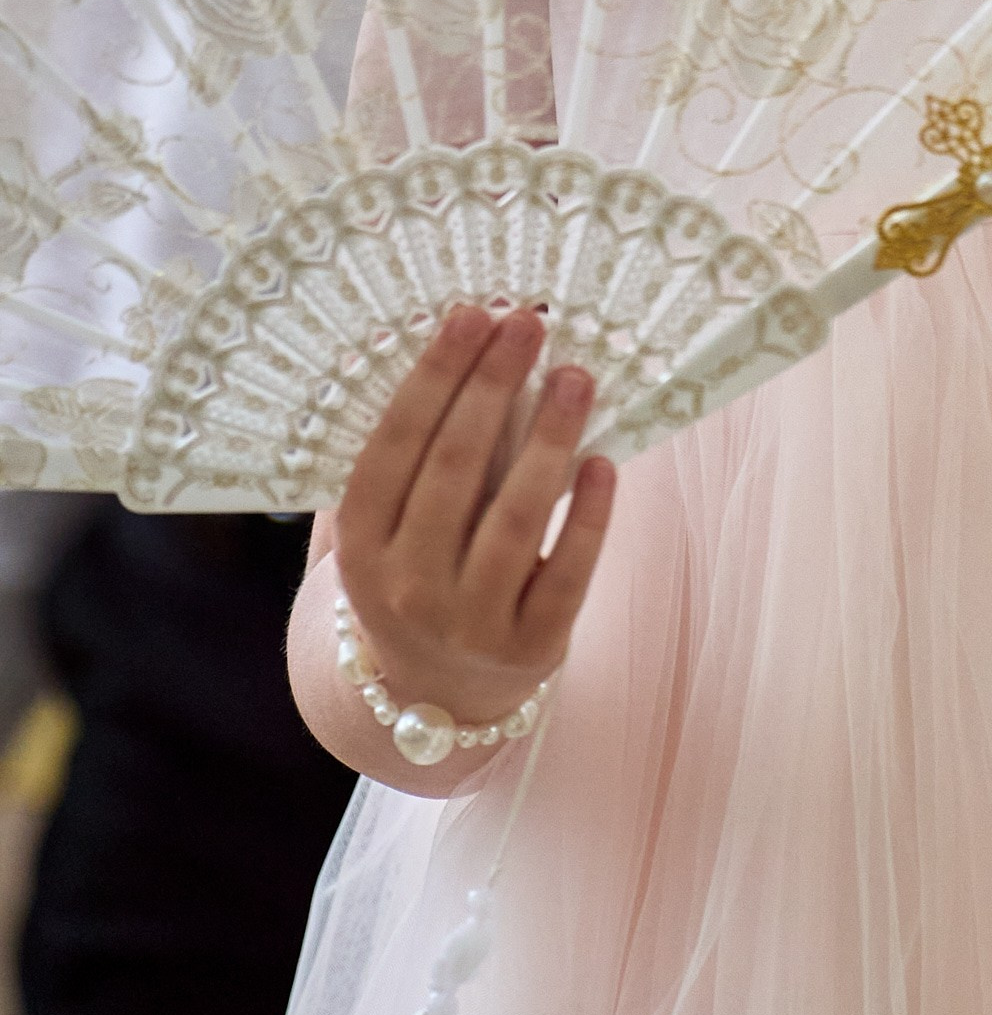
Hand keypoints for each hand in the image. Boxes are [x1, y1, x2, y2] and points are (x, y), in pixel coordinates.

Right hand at [329, 308, 614, 729]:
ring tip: (576, 377)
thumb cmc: (414, 578)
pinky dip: (589, 517)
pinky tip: (604, 463)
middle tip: (528, 326)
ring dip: (549, 439)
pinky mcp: (530, 645)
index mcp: (363, 543)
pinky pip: (567, 572)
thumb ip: (405, 461)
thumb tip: (454, 353)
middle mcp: (407, 584)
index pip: (396, 445)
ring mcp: (469, 621)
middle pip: (455, 470)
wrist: (433, 698)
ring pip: (514, 518)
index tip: (472, 316)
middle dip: (493, 388)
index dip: (435, 377)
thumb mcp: (387, 532)